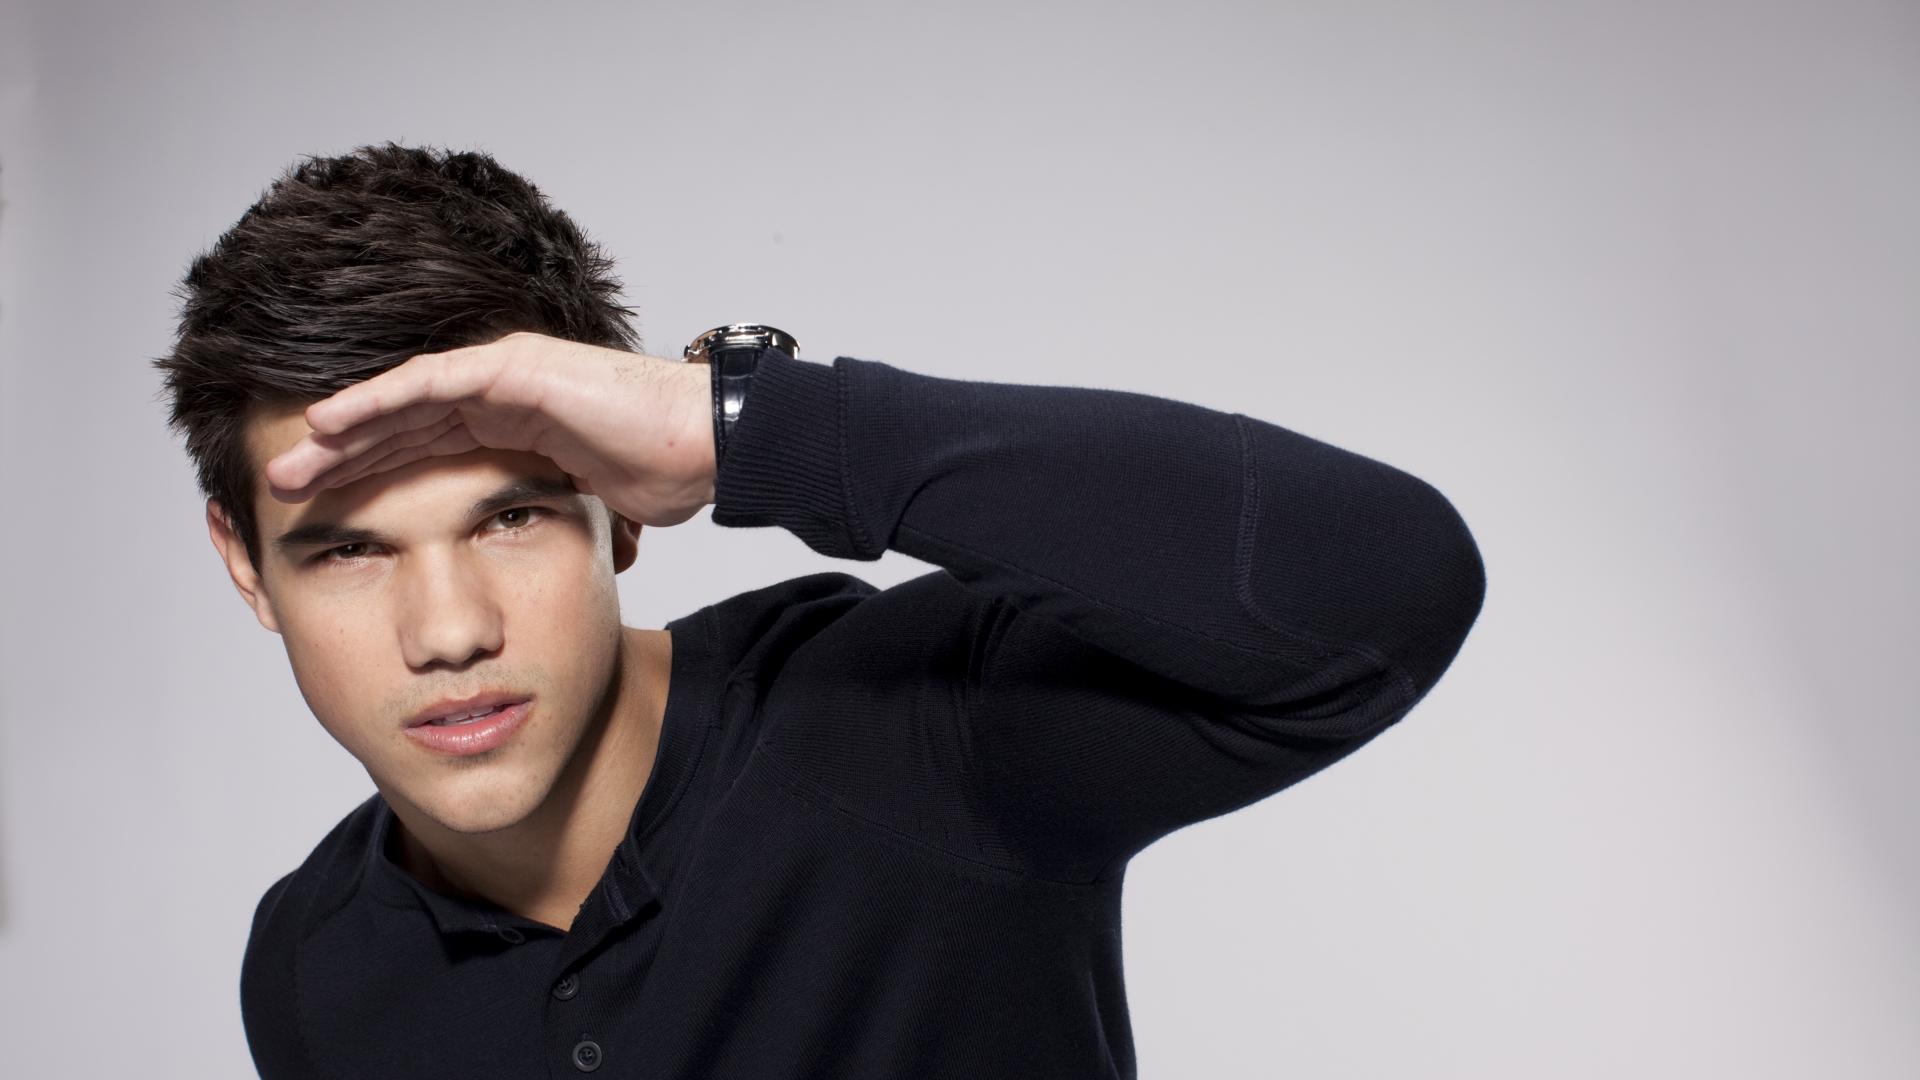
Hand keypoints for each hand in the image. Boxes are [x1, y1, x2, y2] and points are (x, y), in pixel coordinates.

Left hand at [262, 331, 717, 528]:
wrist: (707, 445)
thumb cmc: (664, 473)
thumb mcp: (584, 502)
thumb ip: (548, 511)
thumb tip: (533, 556)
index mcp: (514, 426)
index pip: (426, 451)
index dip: (372, 478)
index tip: (327, 515)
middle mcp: (501, 393)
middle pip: (402, 426)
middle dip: (342, 457)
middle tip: (283, 487)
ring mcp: (505, 374)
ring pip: (403, 402)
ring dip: (342, 431)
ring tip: (290, 461)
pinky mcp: (513, 366)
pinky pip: (430, 382)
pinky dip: (378, 400)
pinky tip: (330, 422)